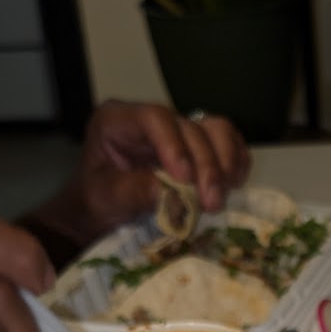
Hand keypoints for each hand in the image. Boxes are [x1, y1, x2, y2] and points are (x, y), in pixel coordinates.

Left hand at [28, 101, 249, 257]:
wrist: (100, 213)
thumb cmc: (96, 202)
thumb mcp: (105, 199)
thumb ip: (133, 192)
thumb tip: (171, 194)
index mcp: (117, 120)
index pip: (154, 118)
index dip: (175, 145)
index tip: (185, 180)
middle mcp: (151, 119)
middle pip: (189, 127)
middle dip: (205, 165)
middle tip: (212, 203)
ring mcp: (177, 130)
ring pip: (214, 129)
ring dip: (224, 163)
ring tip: (221, 196)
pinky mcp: (196, 146)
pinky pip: (225, 142)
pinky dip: (235, 161)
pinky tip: (233, 184)